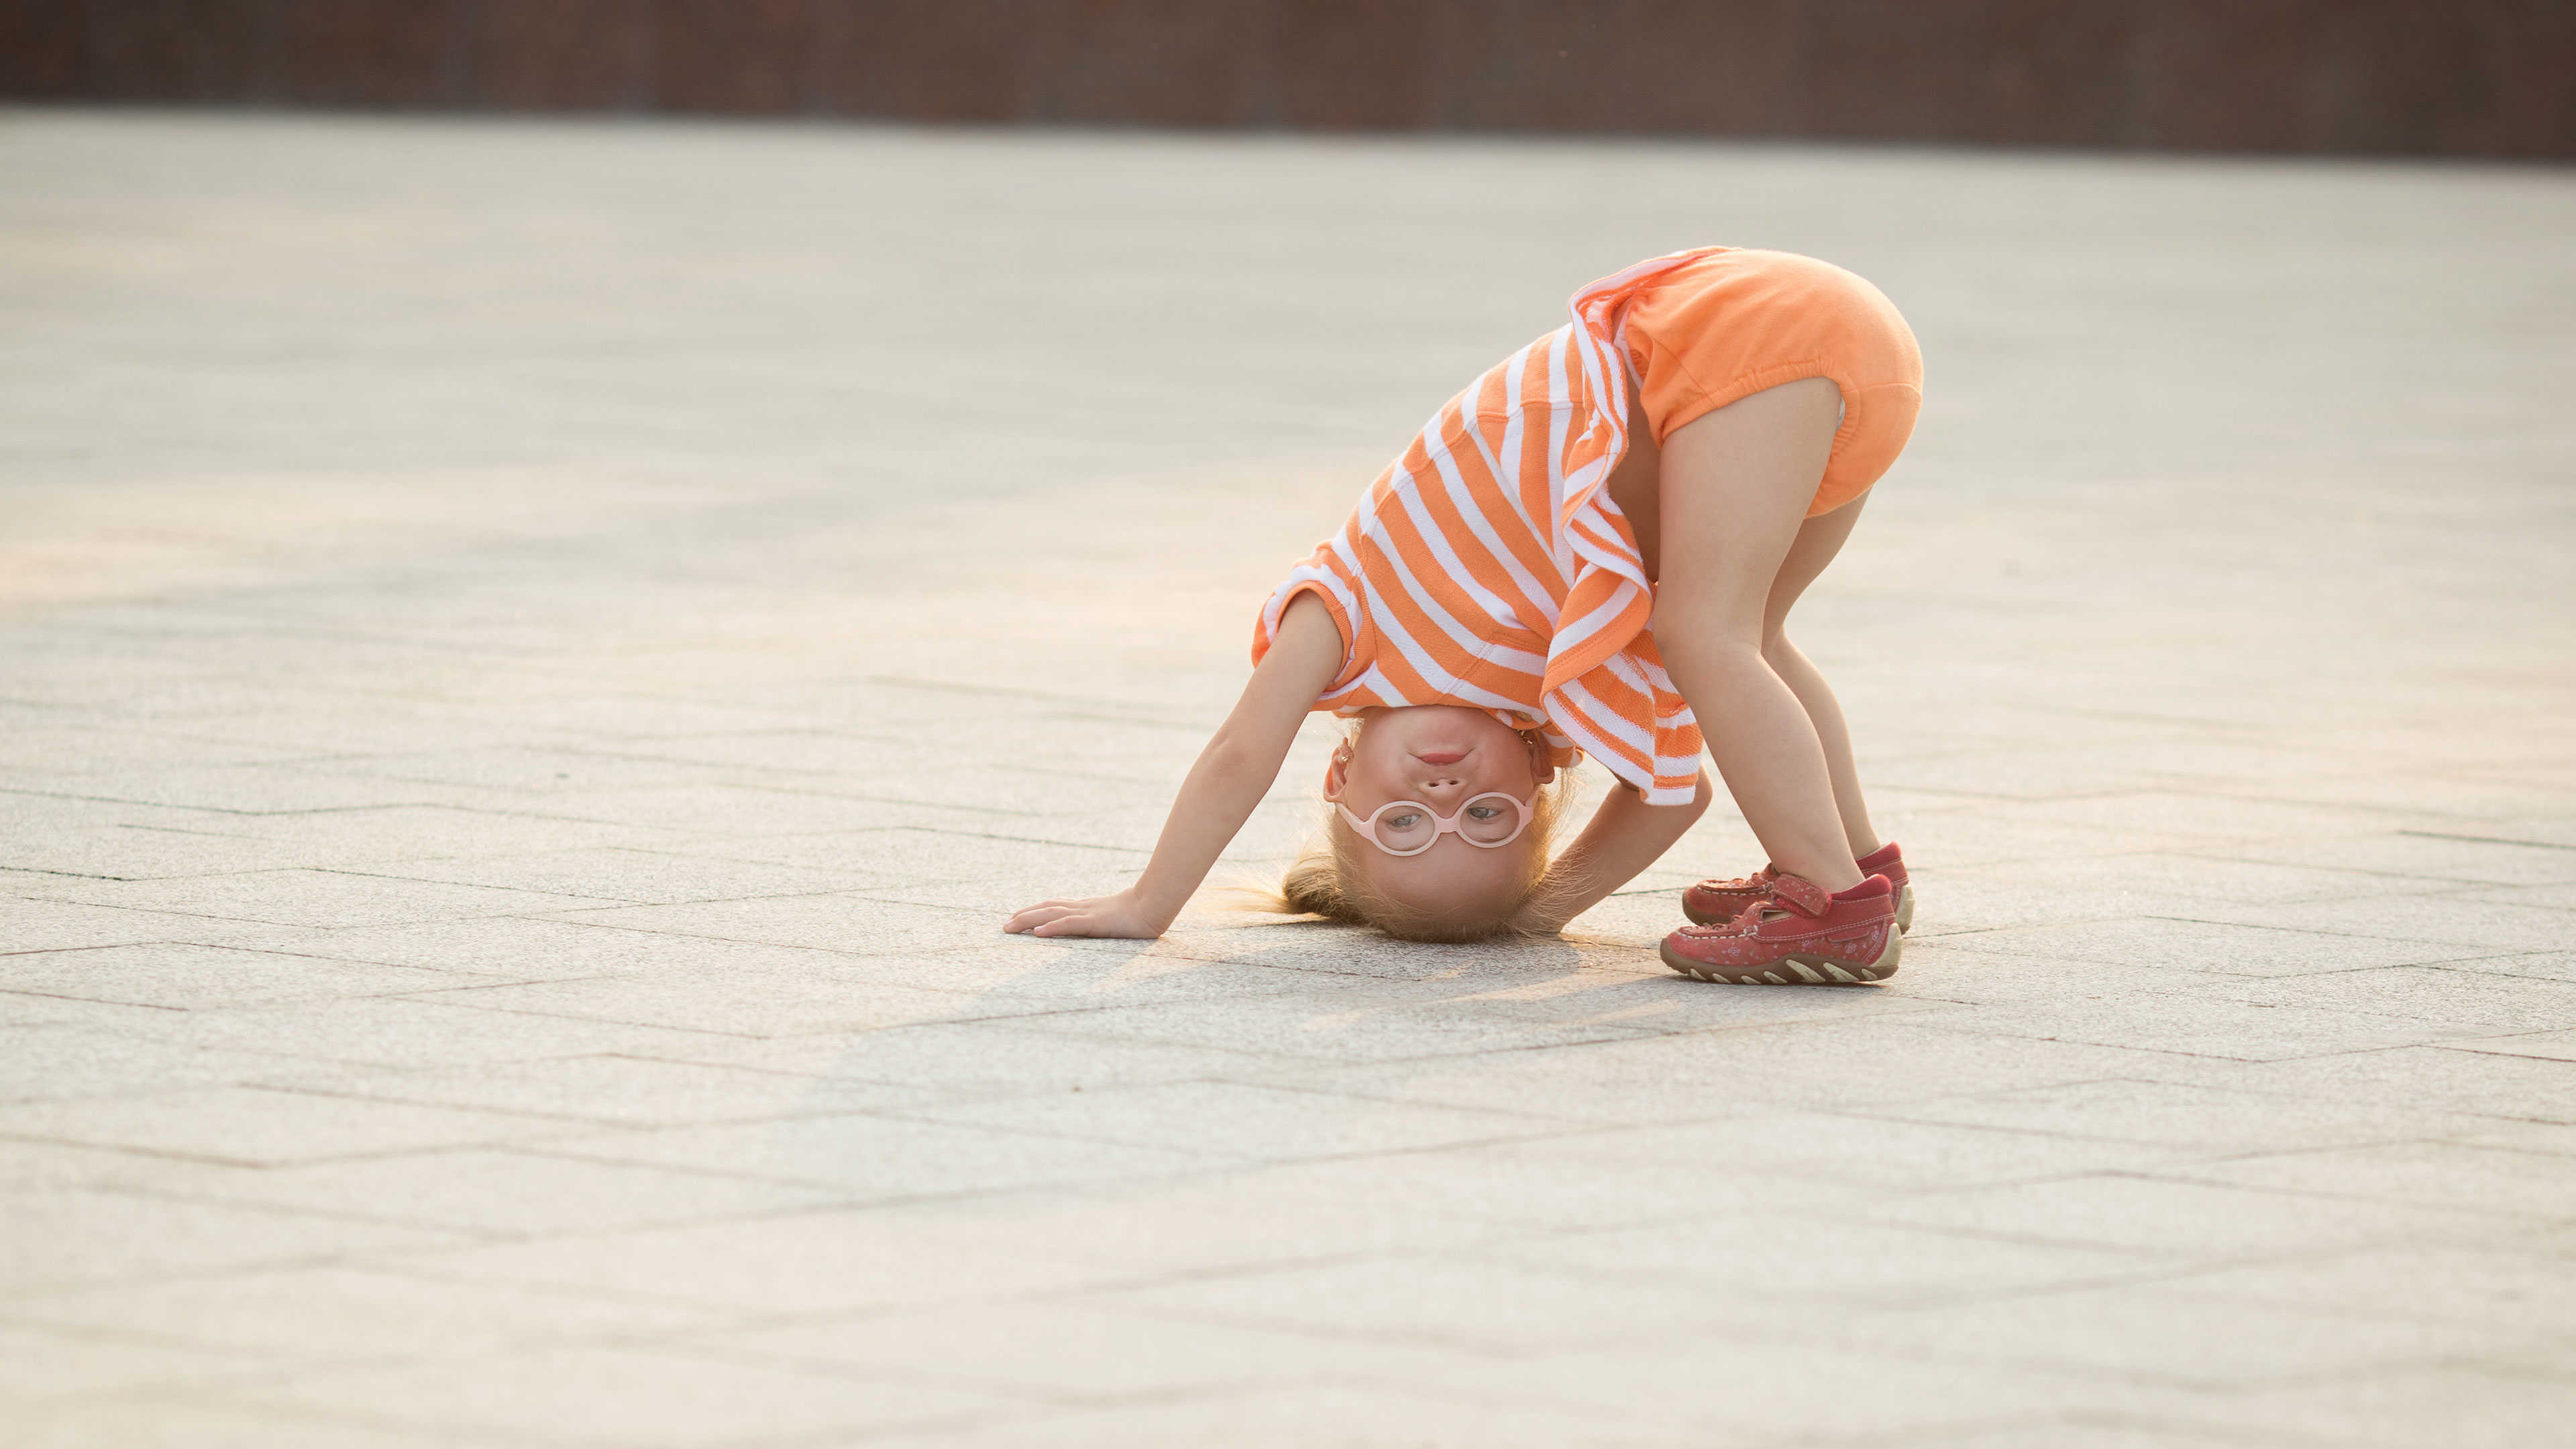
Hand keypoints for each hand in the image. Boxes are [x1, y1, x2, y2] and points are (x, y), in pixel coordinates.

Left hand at [1004, 888, 1172, 938]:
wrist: (1157, 903)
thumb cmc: (1143, 912)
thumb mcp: (1118, 918)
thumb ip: (1105, 920)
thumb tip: (1102, 924)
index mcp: (1088, 907)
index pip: (1055, 906)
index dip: (1035, 909)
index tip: (1017, 915)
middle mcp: (1083, 907)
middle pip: (1047, 908)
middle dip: (1023, 916)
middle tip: (1004, 925)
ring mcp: (1088, 913)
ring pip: (1052, 914)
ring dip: (1028, 921)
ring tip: (1010, 927)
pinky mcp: (1095, 922)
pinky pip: (1069, 924)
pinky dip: (1052, 927)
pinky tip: (1037, 933)